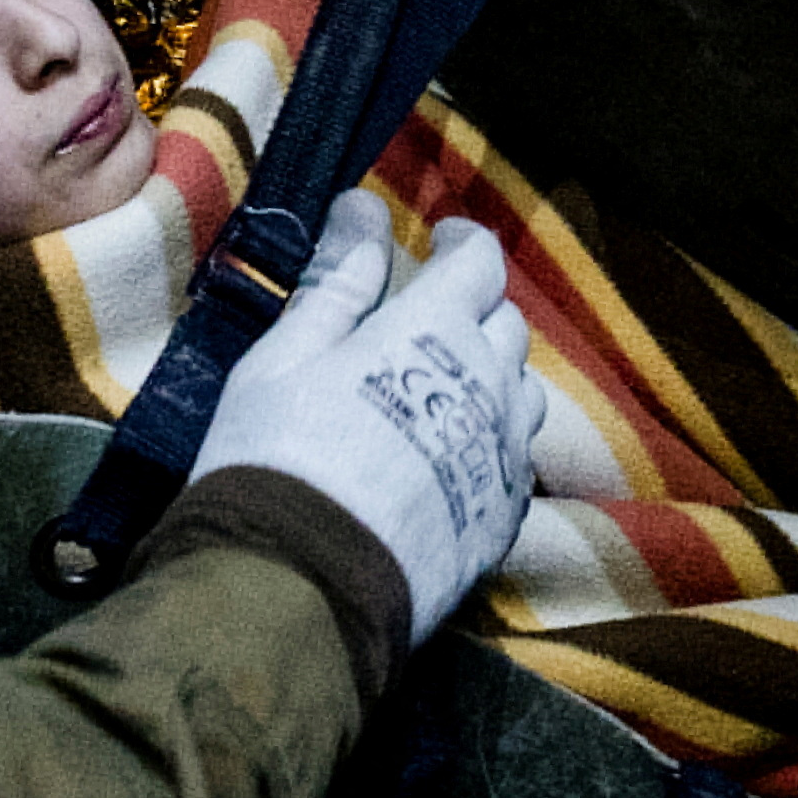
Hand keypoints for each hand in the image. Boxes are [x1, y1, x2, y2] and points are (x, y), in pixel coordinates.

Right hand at [190, 195, 538, 647]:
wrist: (299, 589)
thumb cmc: (275, 454)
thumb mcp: (286, 355)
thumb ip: (336, 281)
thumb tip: (364, 208)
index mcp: (434, 330)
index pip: (479, 262)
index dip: (462, 243)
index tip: (439, 240)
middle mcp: (488, 385)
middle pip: (505, 325)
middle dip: (472, 308)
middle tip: (425, 319)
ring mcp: (502, 457)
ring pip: (522, 394)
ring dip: (492, 376)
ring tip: (443, 389)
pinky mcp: (502, 521)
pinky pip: (514, 463)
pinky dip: (490, 444)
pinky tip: (450, 457)